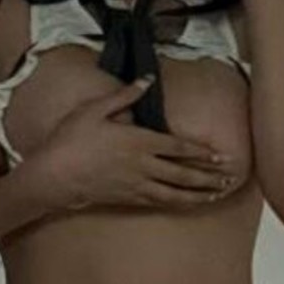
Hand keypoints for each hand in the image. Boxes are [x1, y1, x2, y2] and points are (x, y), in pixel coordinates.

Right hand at [25, 75, 240, 211]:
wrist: (53, 176)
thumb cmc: (70, 140)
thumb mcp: (95, 109)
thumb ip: (124, 96)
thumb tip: (146, 80)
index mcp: (137, 141)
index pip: (178, 147)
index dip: (202, 152)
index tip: (220, 155)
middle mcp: (142, 166)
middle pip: (183, 173)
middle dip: (208, 176)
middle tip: (230, 178)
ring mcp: (136, 186)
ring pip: (175, 192)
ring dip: (199, 194)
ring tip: (217, 194)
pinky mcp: (127, 199)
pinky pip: (160, 202)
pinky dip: (178, 203)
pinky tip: (188, 204)